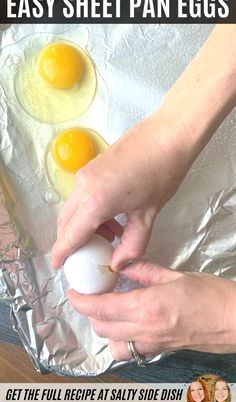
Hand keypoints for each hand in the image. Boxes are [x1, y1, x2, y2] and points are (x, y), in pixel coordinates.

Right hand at [51, 111, 191, 269]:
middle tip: (89, 255)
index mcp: (95, 203)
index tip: (58, 266)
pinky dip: (88, 212)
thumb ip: (132, 245)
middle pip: (65, 223)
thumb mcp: (148, 216)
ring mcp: (84, 175)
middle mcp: (83, 188)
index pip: (69, 236)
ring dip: (82, 226)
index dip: (61, 253)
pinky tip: (112, 217)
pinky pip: (80, 196)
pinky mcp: (90, 168)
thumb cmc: (162, 174)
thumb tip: (118, 263)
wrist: (168, 135)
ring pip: (72, 209)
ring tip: (110, 236)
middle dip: (71, 242)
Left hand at [67, 260, 235, 360]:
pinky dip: (120, 341)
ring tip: (107, 311)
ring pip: (112, 343)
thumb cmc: (208, 294)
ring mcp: (151, 344)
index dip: (81, 301)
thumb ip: (144, 270)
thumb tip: (121, 265)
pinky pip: (130, 351)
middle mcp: (144, 329)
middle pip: (101, 328)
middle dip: (89, 313)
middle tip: (91, 295)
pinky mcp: (159, 351)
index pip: (101, 308)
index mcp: (146, 306)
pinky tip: (126, 326)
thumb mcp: (173, 275)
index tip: (73, 292)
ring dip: (103, 328)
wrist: (232, 319)